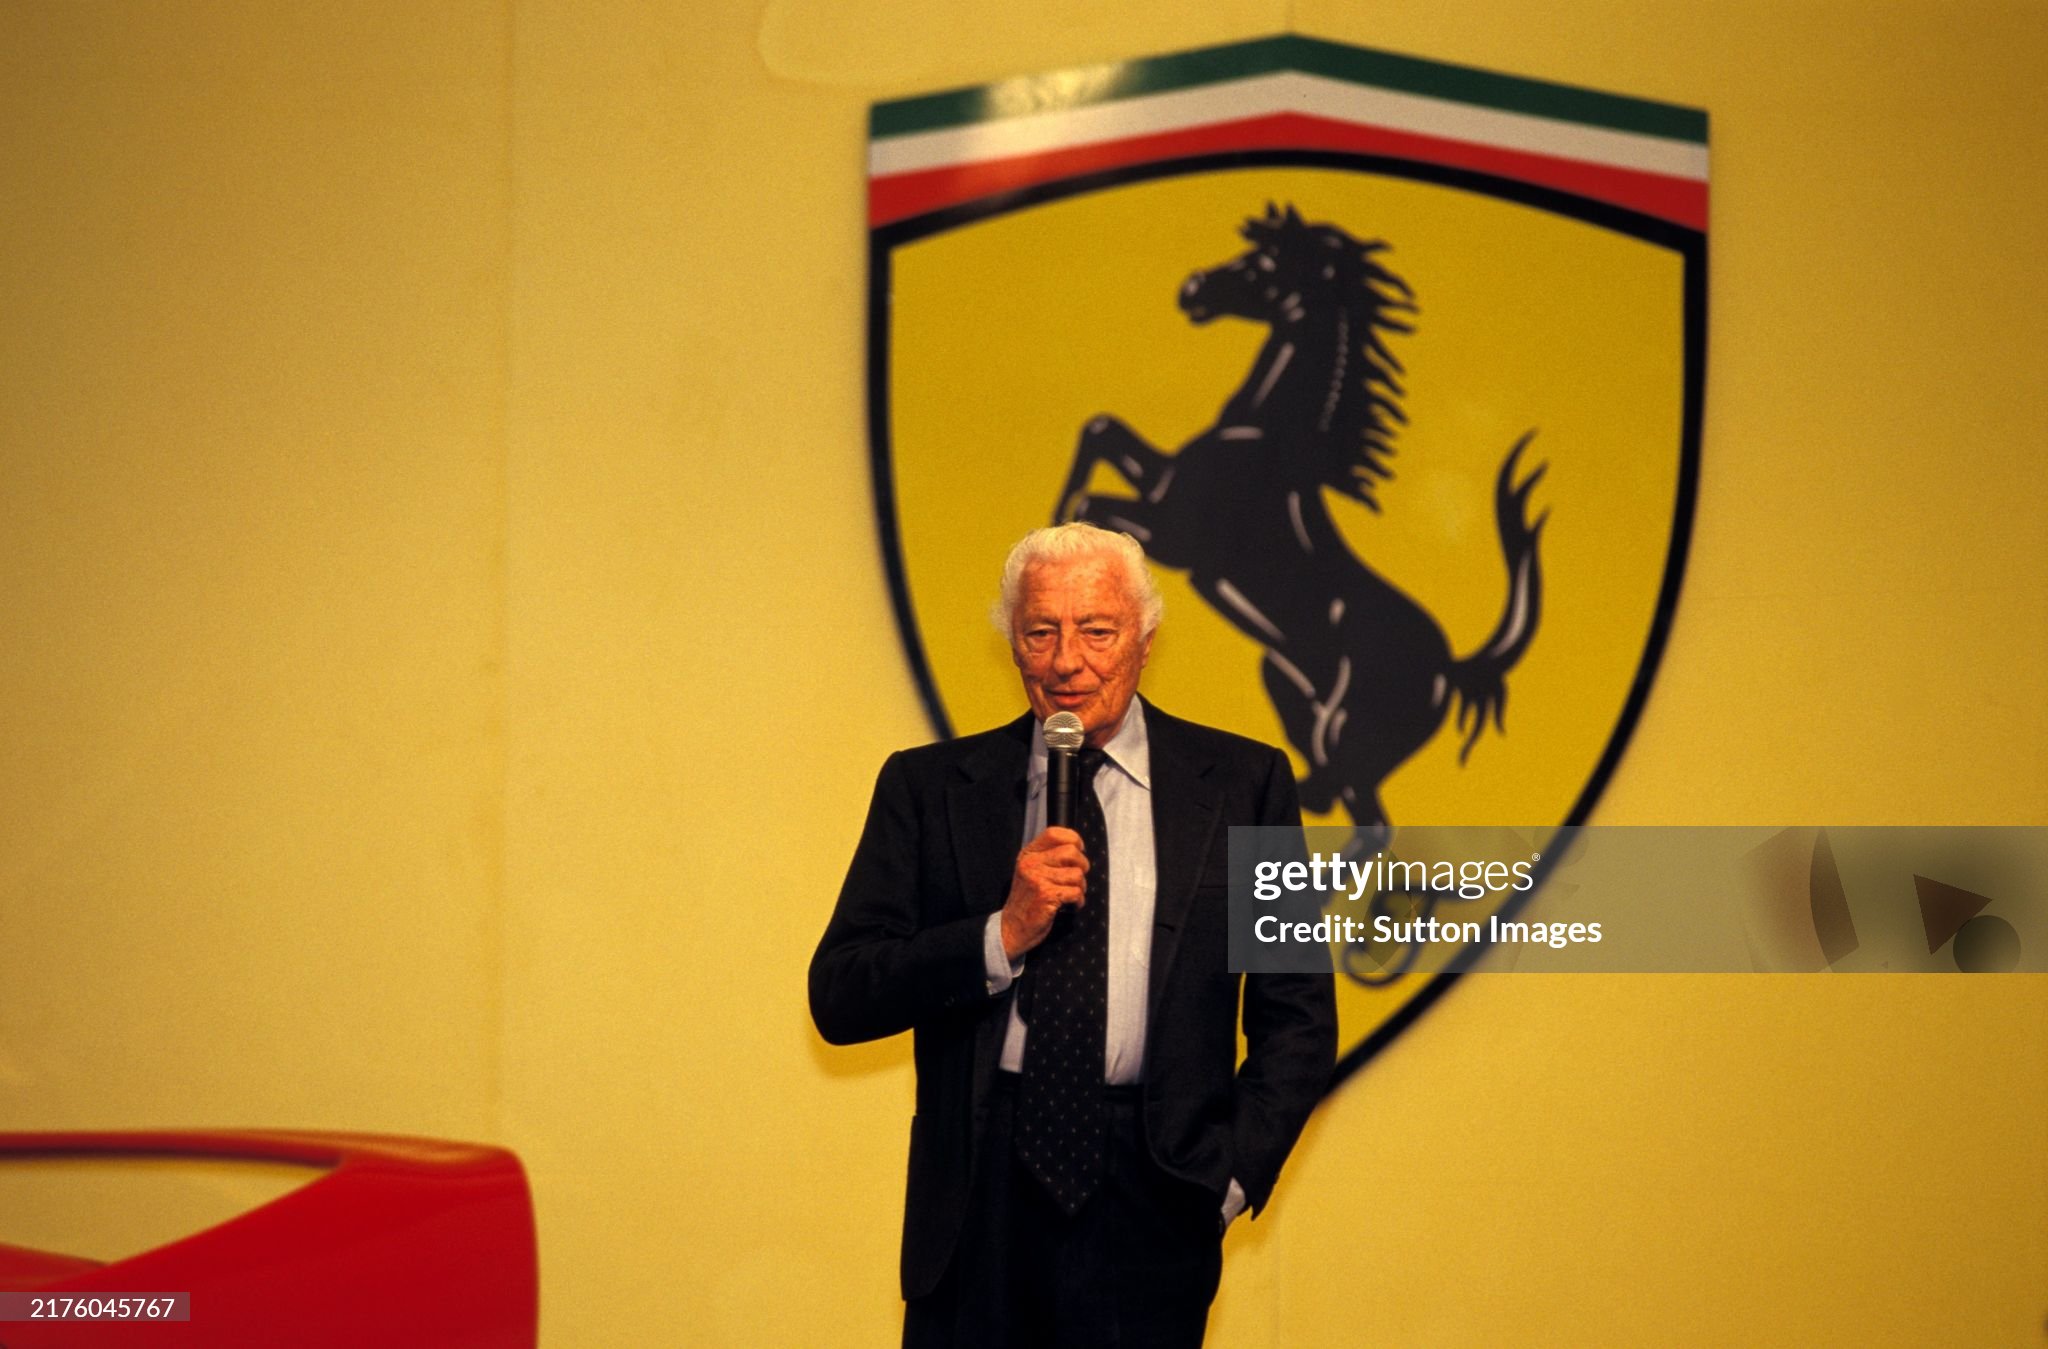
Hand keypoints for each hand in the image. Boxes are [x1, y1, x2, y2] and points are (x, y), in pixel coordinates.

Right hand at [999, 827, 1088, 959]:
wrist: (1012, 928)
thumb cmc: (1027, 901)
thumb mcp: (1030, 872)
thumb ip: (1047, 858)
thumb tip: (1076, 849)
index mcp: (1028, 855)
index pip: (1054, 833)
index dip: (1073, 839)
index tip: (1078, 851)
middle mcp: (1031, 864)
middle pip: (1071, 852)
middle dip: (1082, 866)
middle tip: (1076, 879)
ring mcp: (1038, 879)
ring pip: (1077, 874)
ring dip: (1080, 888)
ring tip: (1070, 896)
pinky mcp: (1046, 896)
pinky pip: (1076, 892)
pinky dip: (1078, 901)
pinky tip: (1070, 906)